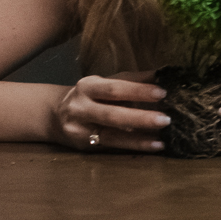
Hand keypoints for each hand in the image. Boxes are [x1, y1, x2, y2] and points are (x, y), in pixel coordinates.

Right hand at [50, 71, 167, 152]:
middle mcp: (80, 107)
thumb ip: (133, 80)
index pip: (114, 88)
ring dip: (139, 137)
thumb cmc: (91, 96)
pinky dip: (134, 146)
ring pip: (111, 135)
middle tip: (166, 119)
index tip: (162, 93)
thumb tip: (164, 73)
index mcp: (88, 86)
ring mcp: (80, 129)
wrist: (55, 115)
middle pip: (111, 114)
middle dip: (140, 117)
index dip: (137, 91)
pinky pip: (112, 147)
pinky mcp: (84, 146)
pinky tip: (154, 145)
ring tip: (163, 136)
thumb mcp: (106, 83)